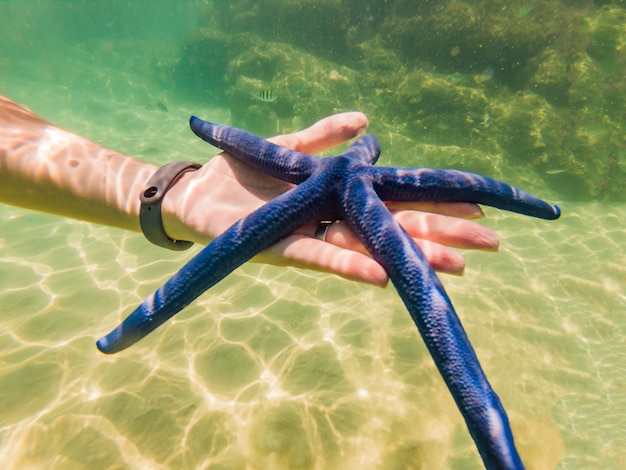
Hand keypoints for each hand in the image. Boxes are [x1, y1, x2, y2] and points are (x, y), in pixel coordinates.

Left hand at [162, 112, 499, 285]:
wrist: (194, 192)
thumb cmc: (242, 174)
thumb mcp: (288, 148)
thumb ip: (324, 136)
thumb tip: (368, 120)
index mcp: (336, 200)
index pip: (394, 202)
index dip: (433, 205)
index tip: (476, 204)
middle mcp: (331, 224)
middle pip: (393, 230)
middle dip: (441, 236)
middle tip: (490, 241)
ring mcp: (310, 239)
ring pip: (368, 250)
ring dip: (410, 258)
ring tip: (455, 264)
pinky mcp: (281, 249)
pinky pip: (320, 258)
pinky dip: (350, 266)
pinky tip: (382, 274)